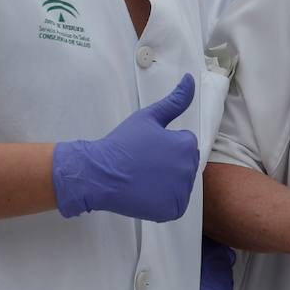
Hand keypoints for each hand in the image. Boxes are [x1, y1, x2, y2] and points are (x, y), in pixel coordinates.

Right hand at [52, 73, 198, 221]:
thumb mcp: (148, 117)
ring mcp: (181, 192)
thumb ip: (175, 100)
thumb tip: (190, 78)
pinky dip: (163, 201)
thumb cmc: (122, 144)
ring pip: (180, 184)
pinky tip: (146, 193)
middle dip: (169, 164)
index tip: (147, 149)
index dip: (165, 146)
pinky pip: (175, 204)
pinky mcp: (172, 211)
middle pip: (184, 165)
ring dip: (167, 182)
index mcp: (187, 145)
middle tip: (143, 164)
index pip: (185, 145)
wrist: (99, 174)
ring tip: (143, 178)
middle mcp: (189, 169)